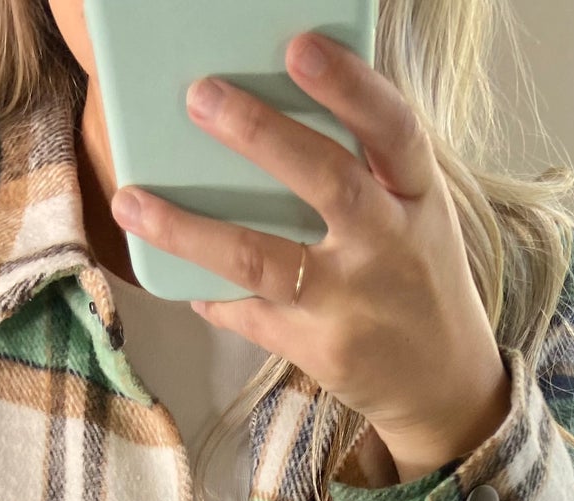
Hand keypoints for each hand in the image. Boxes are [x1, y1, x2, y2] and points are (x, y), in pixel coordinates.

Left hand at [109, 31, 512, 481]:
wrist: (441, 381)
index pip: (393, 129)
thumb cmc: (416, 275)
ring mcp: (350, 302)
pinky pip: (247, 314)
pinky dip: (207, 292)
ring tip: (132, 200)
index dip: (350, 86)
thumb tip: (279, 103)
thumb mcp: (415, 213)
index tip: (300, 47)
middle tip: (200, 96)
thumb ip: (367, 165)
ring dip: (190, 230)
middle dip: (260, 134)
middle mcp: (388, 245)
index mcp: (416, 196)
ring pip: (262, 258)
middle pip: (326, 181)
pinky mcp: (317, 348)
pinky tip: (175, 275)